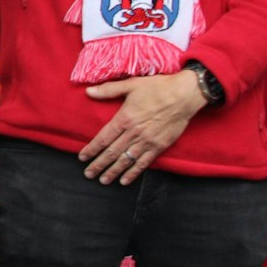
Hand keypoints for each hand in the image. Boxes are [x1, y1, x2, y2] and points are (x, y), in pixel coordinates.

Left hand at [79, 70, 205, 183]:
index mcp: (124, 118)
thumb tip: (88, 91)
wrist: (184, 96)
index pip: (103, 138)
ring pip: (126, 160)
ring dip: (113, 172)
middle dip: (98, 164)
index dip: (91, 149)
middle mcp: (134, 133)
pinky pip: (143, 163)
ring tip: (103, 180)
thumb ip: (108, 90)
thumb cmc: (157, 88)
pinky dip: (133, 173)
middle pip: (112, 152)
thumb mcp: (130, 85)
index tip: (82, 157)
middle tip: (88, 174)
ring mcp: (147, 142)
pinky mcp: (159, 146)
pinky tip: (125, 181)